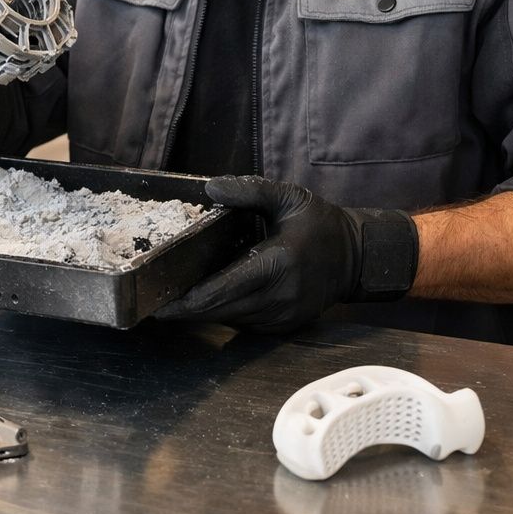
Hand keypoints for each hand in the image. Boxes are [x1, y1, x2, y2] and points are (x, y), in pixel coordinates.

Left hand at [154, 176, 416, 332]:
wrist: (357, 257)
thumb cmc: (320, 224)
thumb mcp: (288, 197)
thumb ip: (249, 190)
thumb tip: (210, 187)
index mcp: (278, 264)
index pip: (223, 289)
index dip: (188, 300)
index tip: (160, 301)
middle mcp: (280, 296)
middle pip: (220, 311)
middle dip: (186, 309)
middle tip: (155, 301)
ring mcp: (283, 316)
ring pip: (230, 320)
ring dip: (204, 312)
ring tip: (177, 298)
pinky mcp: (284, 326)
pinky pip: (245, 323)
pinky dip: (226, 312)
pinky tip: (211, 298)